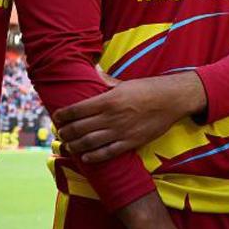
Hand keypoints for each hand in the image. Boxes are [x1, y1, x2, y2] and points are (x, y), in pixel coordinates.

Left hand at [54, 70, 207, 162]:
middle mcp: (112, 117)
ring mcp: (121, 132)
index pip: (77, 110)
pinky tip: (85, 157)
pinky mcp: (131, 142)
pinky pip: (107, 153)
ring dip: (75, 145)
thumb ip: (106, 80)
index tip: (56, 117)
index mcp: (108, 100)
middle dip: (65, 132)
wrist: (172, 100)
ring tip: (69, 145)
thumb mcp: (125, 82)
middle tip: (60, 132)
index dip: (63, 115)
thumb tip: (94, 70)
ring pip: (89, 143)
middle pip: (79, 128)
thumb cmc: (148, 89)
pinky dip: (93, 157)